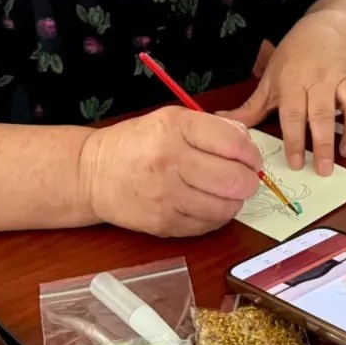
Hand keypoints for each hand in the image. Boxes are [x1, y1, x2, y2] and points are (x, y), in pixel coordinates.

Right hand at [79, 107, 261, 236]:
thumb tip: (248, 142)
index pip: (233, 143)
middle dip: (249, 180)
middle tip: (245, 178)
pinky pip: (208, 225)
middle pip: (234, 179)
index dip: (252, 154)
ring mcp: (166, 196)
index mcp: (176, 128)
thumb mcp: (172, 119)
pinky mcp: (163, 224)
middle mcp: (171, 161)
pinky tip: (209, 204)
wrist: (93, 174)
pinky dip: (217, 216)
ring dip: (235, 201)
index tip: (252, 158)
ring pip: (226, 207)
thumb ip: (213, 127)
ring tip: (226, 192)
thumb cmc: (138, 143)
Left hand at [219, 16, 345, 175]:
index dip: (294, 139)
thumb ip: (250, 106)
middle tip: (323, 169)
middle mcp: (320, 79)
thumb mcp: (270, 78)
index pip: (293, 113)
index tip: (294, 162)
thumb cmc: (295, 57)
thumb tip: (219, 120)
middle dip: (323, 143)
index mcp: (293, 80)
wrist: (329, 29)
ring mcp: (343, 79)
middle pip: (322, 113)